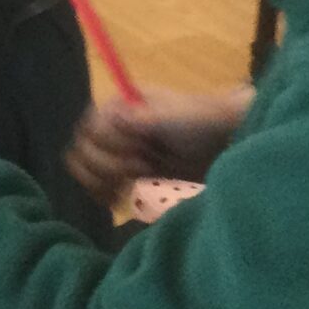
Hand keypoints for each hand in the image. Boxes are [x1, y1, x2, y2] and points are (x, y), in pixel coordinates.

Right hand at [67, 86, 252, 202]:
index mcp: (120, 108)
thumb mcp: (175, 115)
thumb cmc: (201, 120)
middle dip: (106, 165)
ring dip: (102, 182)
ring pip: (87, 170)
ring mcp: (120, 152)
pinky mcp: (129, 174)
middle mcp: (114, 128)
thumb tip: (116, 115)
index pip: (90, 129)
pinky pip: (101, 186)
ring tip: (126, 189)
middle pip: (83, 150)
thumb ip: (145, 117)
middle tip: (140, 169)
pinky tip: (119, 201)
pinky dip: (104, 195)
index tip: (138, 151)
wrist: (225, 141)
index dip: (108, 144)